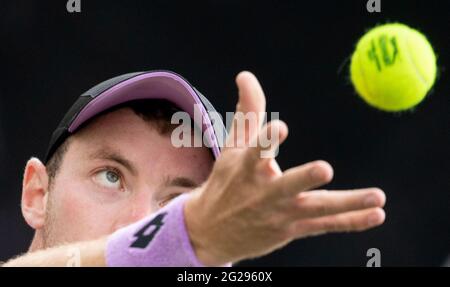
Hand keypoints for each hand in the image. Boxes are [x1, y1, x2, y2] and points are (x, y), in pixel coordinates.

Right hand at [185, 71, 385, 265]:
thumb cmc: (227, 182)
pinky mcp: (292, 228)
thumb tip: (245, 75)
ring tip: (377, 197)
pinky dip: (350, 221)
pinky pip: (324, 225)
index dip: (266, 140)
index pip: (255, 152)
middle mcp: (264, 192)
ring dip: (347, 204)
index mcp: (247, 168)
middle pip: (288, 185)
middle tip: (324, 169)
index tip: (279, 128)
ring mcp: (281, 213)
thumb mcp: (233, 147)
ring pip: (316, 209)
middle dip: (304, 178)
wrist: (212, 232)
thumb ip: (247, 110)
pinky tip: (376, 215)